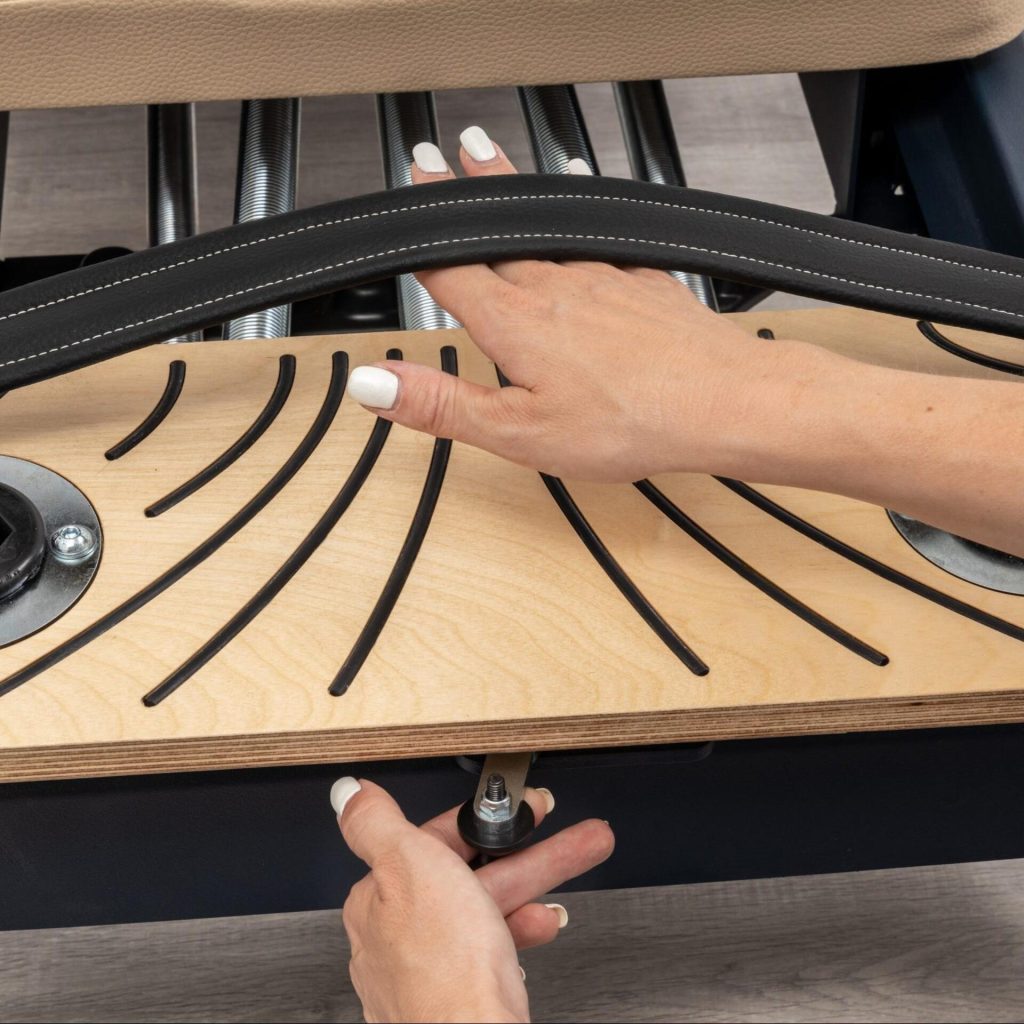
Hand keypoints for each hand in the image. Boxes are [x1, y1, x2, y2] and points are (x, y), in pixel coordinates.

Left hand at [333, 777, 613, 1022]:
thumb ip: (376, 823)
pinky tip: (541, 922)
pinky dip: (520, 931)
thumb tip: (350, 793)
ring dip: (534, 883)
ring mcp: (427, 969)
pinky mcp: (457, 995)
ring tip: (571, 864)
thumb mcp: (409, 866)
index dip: (480, 821)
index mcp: (378, 898)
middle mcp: (395, 936)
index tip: (516, 809)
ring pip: (485, 910)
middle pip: (466, 875)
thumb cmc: (444, 972)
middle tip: (561, 836)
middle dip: (524, 850)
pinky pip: (491, 950)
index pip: (431, 841)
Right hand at [345, 128, 801, 482]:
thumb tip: (373, 383)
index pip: (450, 266)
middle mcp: (555, 284)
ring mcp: (602, 273)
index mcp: (515, 321)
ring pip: (546, 224)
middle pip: (496, 233)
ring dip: (513, 190)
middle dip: (463, 196)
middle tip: (441, 157)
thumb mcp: (519, 433)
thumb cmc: (630, 422)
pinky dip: (579, 207)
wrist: (724, 401)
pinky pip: (598, 231)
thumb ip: (443, 405)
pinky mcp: (642, 275)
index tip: (407, 199)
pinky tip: (580, 191)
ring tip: (489, 157)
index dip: (422, 236)